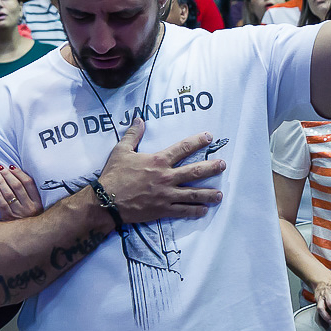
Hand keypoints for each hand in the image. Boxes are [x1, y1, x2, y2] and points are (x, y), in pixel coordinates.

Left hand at [0, 165, 42, 219]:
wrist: (26, 236)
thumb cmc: (29, 217)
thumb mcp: (36, 206)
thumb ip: (30, 193)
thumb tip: (17, 174)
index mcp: (38, 202)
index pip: (28, 183)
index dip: (19, 173)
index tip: (11, 166)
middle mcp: (30, 207)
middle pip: (17, 186)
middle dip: (8, 175)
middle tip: (0, 168)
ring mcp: (19, 214)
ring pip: (9, 194)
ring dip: (1, 183)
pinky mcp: (9, 219)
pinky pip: (2, 205)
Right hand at [98, 118, 225, 223]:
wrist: (106, 202)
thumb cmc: (114, 175)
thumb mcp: (121, 151)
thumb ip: (133, 135)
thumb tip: (139, 119)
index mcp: (158, 161)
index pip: (183, 148)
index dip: (198, 141)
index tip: (209, 137)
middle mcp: (166, 177)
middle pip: (194, 171)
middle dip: (211, 168)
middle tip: (223, 165)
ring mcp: (166, 195)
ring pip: (193, 194)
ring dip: (208, 194)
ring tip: (220, 194)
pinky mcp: (162, 210)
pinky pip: (183, 211)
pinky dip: (195, 211)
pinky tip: (204, 210)